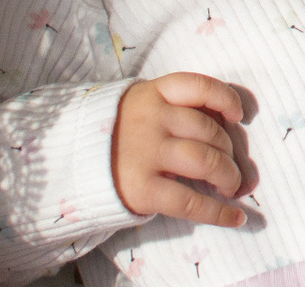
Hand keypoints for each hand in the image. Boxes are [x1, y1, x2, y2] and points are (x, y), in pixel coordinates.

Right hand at [112, 73, 253, 226]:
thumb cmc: (115, 134)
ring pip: (207, 161)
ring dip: (229, 176)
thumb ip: (173, 106)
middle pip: (210, 130)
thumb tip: (226, 124)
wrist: (65, 163)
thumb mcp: (138, 105)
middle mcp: (152, 119)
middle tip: (232, 167)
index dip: (227, 99)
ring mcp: (147, 153)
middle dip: (230, 151)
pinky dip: (220, 212)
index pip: (199, 86)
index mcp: (152, 94)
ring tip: (231, 187)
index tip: (239, 116)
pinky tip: (235, 218)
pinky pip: (191, 201)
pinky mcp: (142, 188)